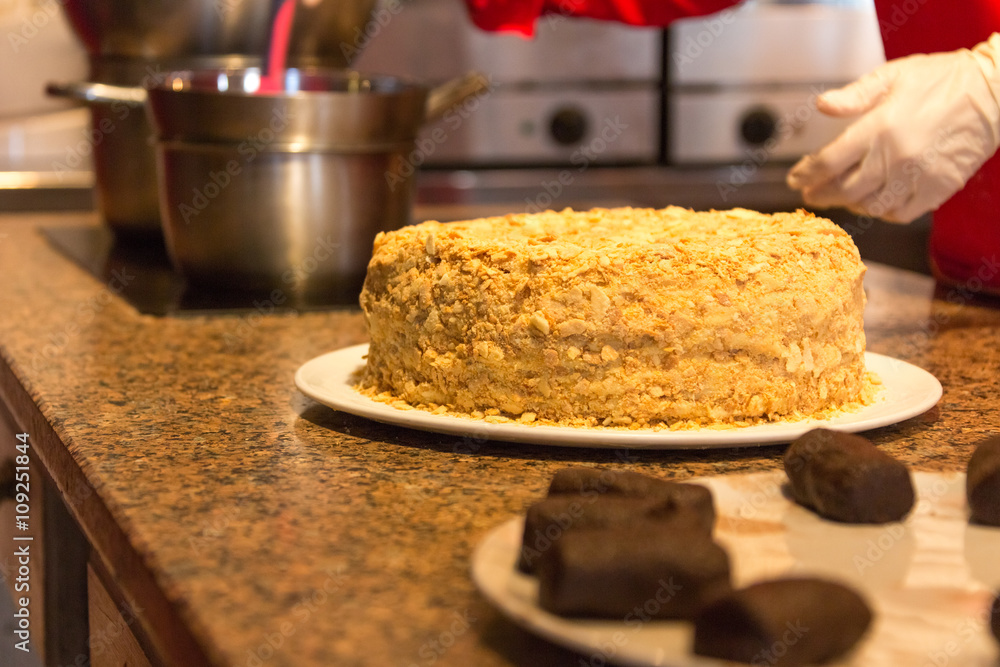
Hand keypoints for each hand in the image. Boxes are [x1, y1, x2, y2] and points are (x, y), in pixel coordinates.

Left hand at [787, 34, 999, 222]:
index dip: (807, 174)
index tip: (796, 179)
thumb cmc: (942, 81)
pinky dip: (884, 212)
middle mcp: (895, 157)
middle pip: (845, 190)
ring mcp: (917, 177)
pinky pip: (901, 213)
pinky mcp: (938, 189)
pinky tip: (877, 203)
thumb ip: (855, 96)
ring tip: (844, 197)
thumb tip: (823, 106)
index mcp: (879, 128)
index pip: (828, 162)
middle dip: (822, 194)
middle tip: (812, 194)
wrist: (994, 93)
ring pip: (871, 206)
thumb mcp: (893, 76)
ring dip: (852, 204)